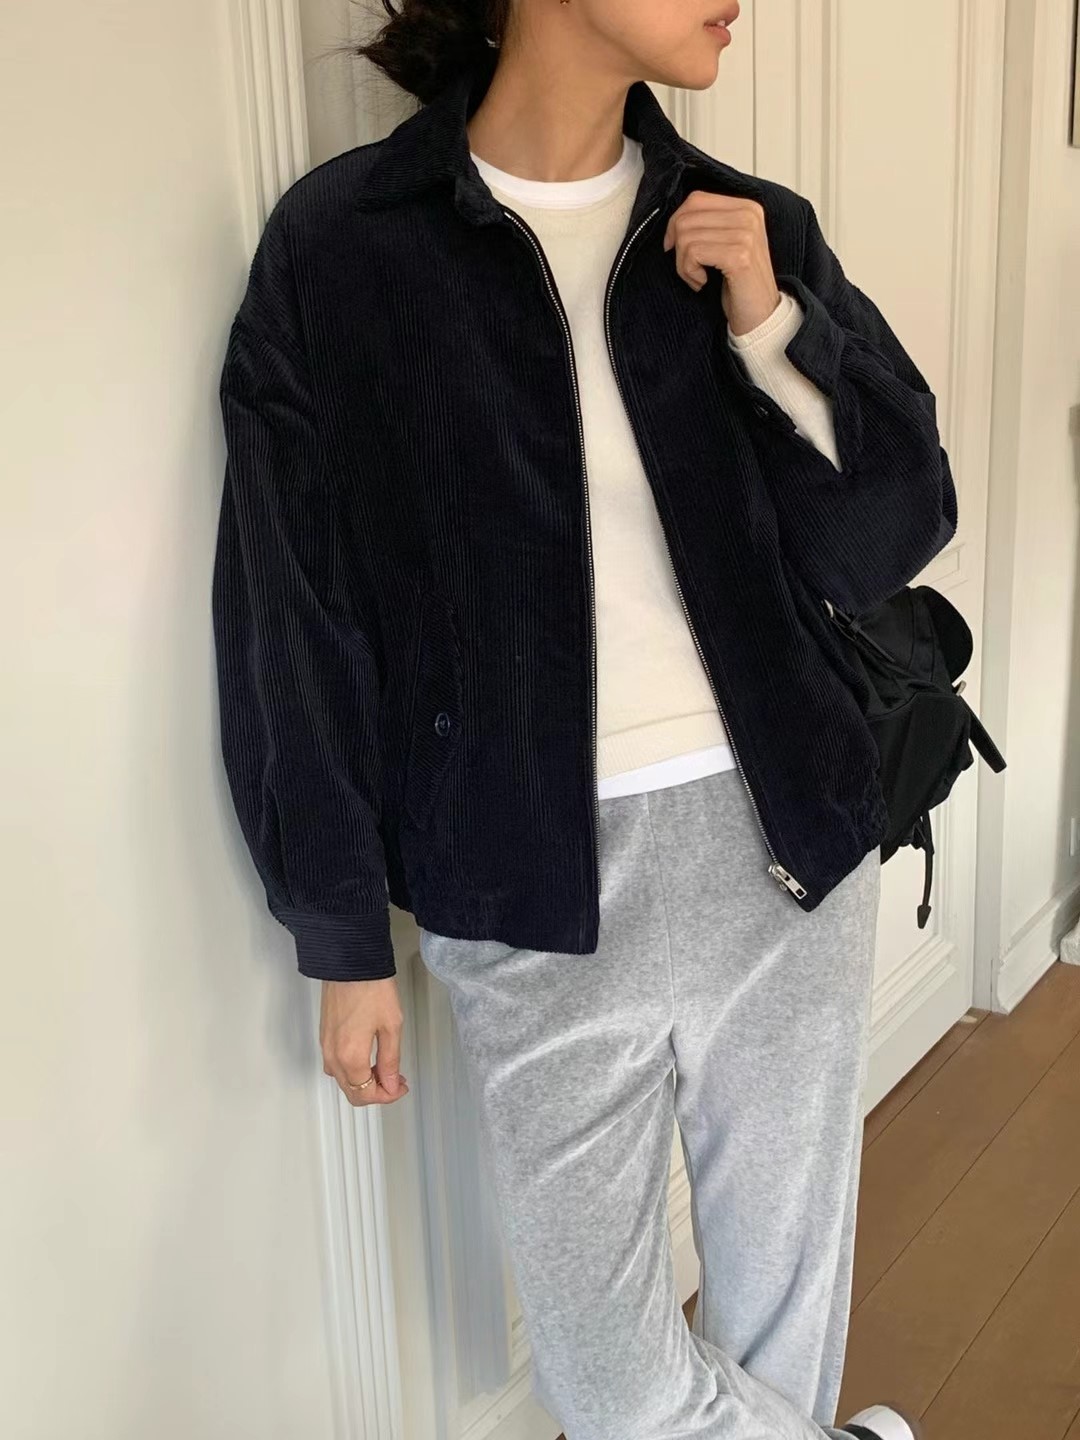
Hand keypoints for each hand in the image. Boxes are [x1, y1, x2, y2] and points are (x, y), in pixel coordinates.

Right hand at [320, 976, 409, 1106]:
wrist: (349, 961)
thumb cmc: (371, 988)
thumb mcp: (391, 1026)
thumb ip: (390, 1061)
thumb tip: (390, 1084)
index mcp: (350, 1057)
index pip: (366, 1094)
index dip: (387, 1096)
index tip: (401, 1086)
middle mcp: (333, 1055)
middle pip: (352, 1092)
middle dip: (376, 1092)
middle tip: (396, 1080)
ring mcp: (326, 1045)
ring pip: (342, 1080)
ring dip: (363, 1082)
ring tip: (384, 1068)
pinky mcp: (324, 1034)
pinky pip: (335, 1064)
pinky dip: (351, 1070)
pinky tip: (367, 1058)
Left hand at [662, 190, 781, 336]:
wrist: (761, 315)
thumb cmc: (739, 283)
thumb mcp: (726, 244)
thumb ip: (708, 224)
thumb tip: (674, 222)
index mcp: (747, 207)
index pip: (696, 199)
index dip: (676, 223)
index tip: (674, 246)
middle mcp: (749, 215)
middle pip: (687, 218)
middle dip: (678, 248)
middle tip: (690, 269)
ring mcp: (745, 234)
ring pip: (686, 237)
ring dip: (683, 265)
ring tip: (698, 278)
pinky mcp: (738, 255)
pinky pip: (693, 253)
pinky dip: (689, 273)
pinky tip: (702, 283)